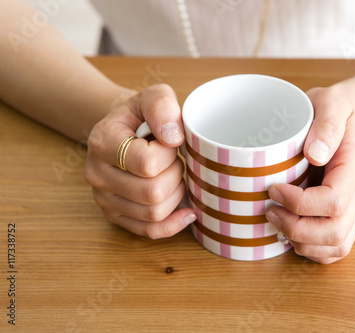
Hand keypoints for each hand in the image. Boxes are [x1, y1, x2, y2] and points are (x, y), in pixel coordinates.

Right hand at [84, 84, 196, 238]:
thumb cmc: (142, 115)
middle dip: (175, 175)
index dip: (169, 154)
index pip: (147, 163)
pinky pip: (149, 231)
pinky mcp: (116, 216)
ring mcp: (104, 199)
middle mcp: (97, 174)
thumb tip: (174, 138)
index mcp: (102, 142)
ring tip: (172, 175)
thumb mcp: (153, 96)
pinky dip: (173, 224)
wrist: (125, 130)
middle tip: (174, 160)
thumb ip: (162, 106)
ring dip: (175, 194)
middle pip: (152, 193)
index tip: (171, 143)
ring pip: (154, 213)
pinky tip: (187, 211)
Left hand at [265, 86, 354, 263]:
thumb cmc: (332, 109)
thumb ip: (326, 125)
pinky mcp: (345, 215)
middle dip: (296, 229)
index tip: (273, 190)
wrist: (346, 117)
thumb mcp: (330, 103)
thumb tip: (315, 154)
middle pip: (335, 231)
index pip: (334, 200)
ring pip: (338, 245)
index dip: (299, 204)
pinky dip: (313, 250)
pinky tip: (292, 234)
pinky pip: (336, 247)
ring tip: (278, 224)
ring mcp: (354, 206)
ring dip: (303, 243)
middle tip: (270, 211)